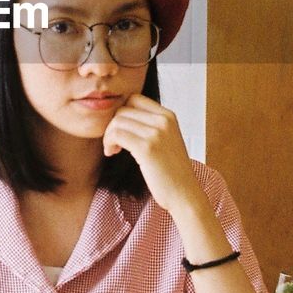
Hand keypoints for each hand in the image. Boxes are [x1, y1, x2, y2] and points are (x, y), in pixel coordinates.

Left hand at [102, 94, 202, 213]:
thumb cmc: (171, 171)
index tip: (122, 130)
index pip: (134, 98)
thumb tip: (122, 115)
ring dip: (109, 135)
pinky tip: (112, 153)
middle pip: (123, 110)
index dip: (122, 113)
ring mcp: (156, 133)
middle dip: (113, 126)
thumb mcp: (166, 140)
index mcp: (168, 116)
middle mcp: (163, 120)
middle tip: (115, 144)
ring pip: (117, 121)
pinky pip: (117, 134)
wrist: (184, 194)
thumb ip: (150, 125)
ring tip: (113, 150)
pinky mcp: (147, 148)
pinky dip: (109, 143)